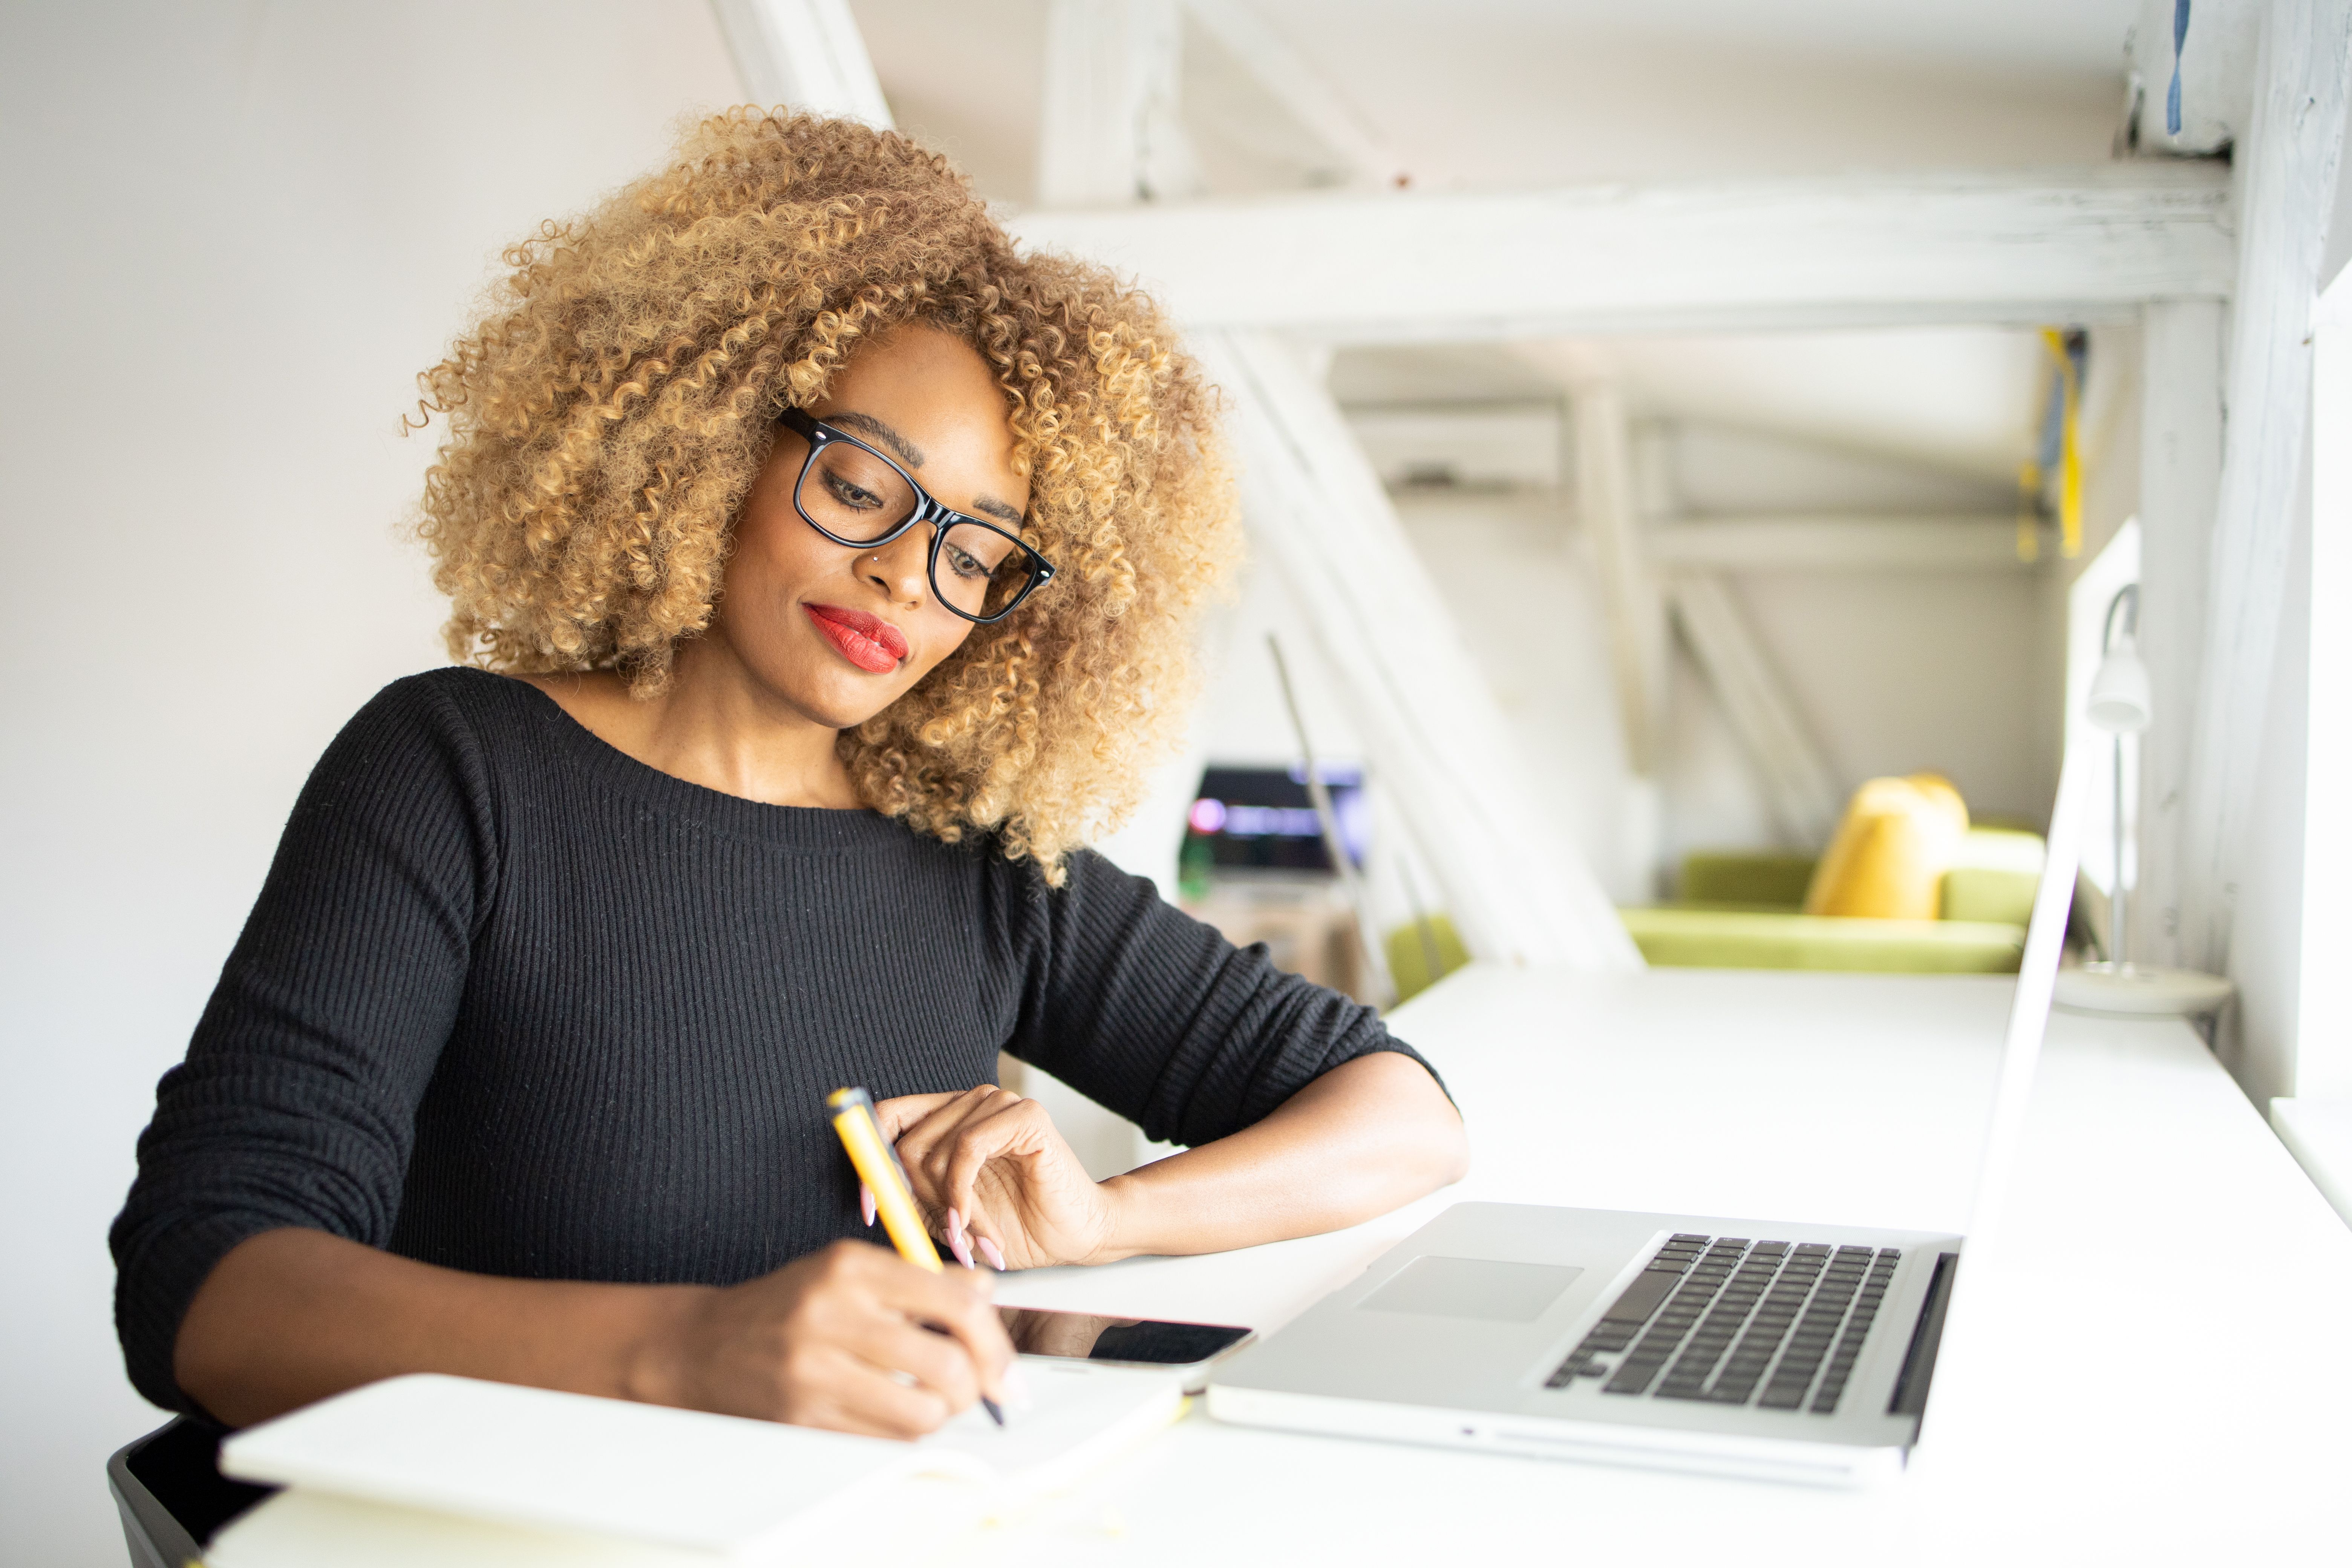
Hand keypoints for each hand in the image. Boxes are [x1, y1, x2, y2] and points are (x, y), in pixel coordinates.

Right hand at [635, 1239, 1012, 1438]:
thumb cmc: (788, 1305)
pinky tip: (895, 1411)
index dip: (995, 1341)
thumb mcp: (848, 1269)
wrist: (700, 1346)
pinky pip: (884, 1439)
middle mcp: (832, 1315)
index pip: (955, 1302)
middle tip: (977, 1390)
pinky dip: (905, 1430)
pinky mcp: (802, 1417)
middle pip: (947, 1365)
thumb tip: (987, 1292)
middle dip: (976, 1387)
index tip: (1006, 1367)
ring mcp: (814, 1371)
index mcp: (850, 1268)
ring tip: (932, 1400)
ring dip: (942, 1415)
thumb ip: (920, 1278)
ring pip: (920, 1413)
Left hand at [876, 1085, 1120, 1270]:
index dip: (870, 1162)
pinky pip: (967, 1148)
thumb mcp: (946, 1217)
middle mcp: (971, 1102)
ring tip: (970, 1237)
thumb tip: (872, 1191)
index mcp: (948, 1118)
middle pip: (907, 1142)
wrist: (1074, 1235)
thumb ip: (911, 1198)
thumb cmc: (1015, 1225)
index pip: (888, 1117)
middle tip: (946, 1236)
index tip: (871, 1208)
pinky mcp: (1024, 1115)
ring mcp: (998, 1103)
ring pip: (935, 1150)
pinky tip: (973, 1222)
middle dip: (919, 1201)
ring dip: (947, 1207)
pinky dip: (961, 1193)